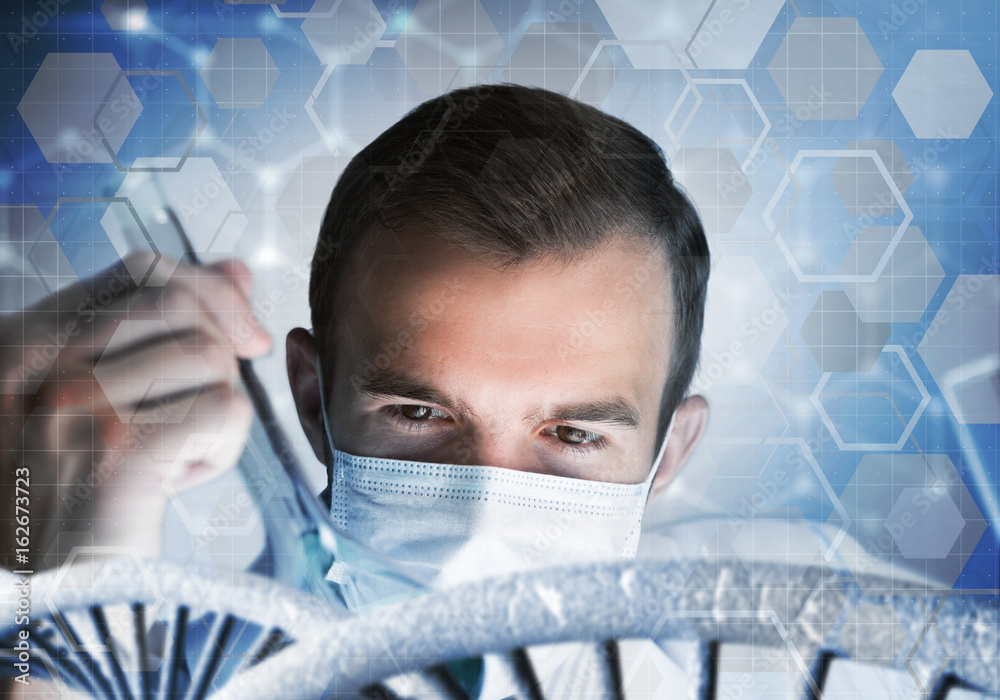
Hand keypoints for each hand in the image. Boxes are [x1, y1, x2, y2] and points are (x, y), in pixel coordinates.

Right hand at [0, 252, 270, 571]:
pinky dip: (221, 449)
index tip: (237, 335)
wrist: (44, 597)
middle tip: (195, 413)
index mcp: (26, 341)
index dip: (206, 291)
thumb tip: (238, 271)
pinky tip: (177, 480)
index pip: (139, 270)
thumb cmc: (73, 497)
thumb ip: (156, 328)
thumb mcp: (96, 398)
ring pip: (210, 358)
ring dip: (214, 410)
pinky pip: (224, 410)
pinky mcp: (119, 451)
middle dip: (214, 355)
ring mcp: (74, 403)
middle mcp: (39, 362)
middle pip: (180, 304)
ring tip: (172, 455)